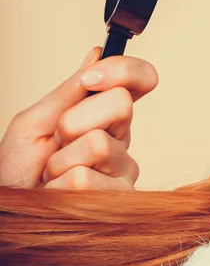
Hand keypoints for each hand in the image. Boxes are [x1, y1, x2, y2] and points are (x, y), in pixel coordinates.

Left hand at [0, 47, 157, 188]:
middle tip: (57, 140)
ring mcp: (123, 169)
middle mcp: (121, 138)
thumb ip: (68, 90)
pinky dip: (58, 185)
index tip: (91, 79)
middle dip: (75, 119)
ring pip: (98, 143)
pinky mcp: (119, 200)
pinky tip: (59, 192)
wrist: (12, 210)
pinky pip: (84, 180)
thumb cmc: (18, 170)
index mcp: (105, 113)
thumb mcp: (35, 121)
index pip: (140, 79)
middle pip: (121, 103)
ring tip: (54, 172)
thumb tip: (97, 54)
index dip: (124, 70)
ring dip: (61, 158)